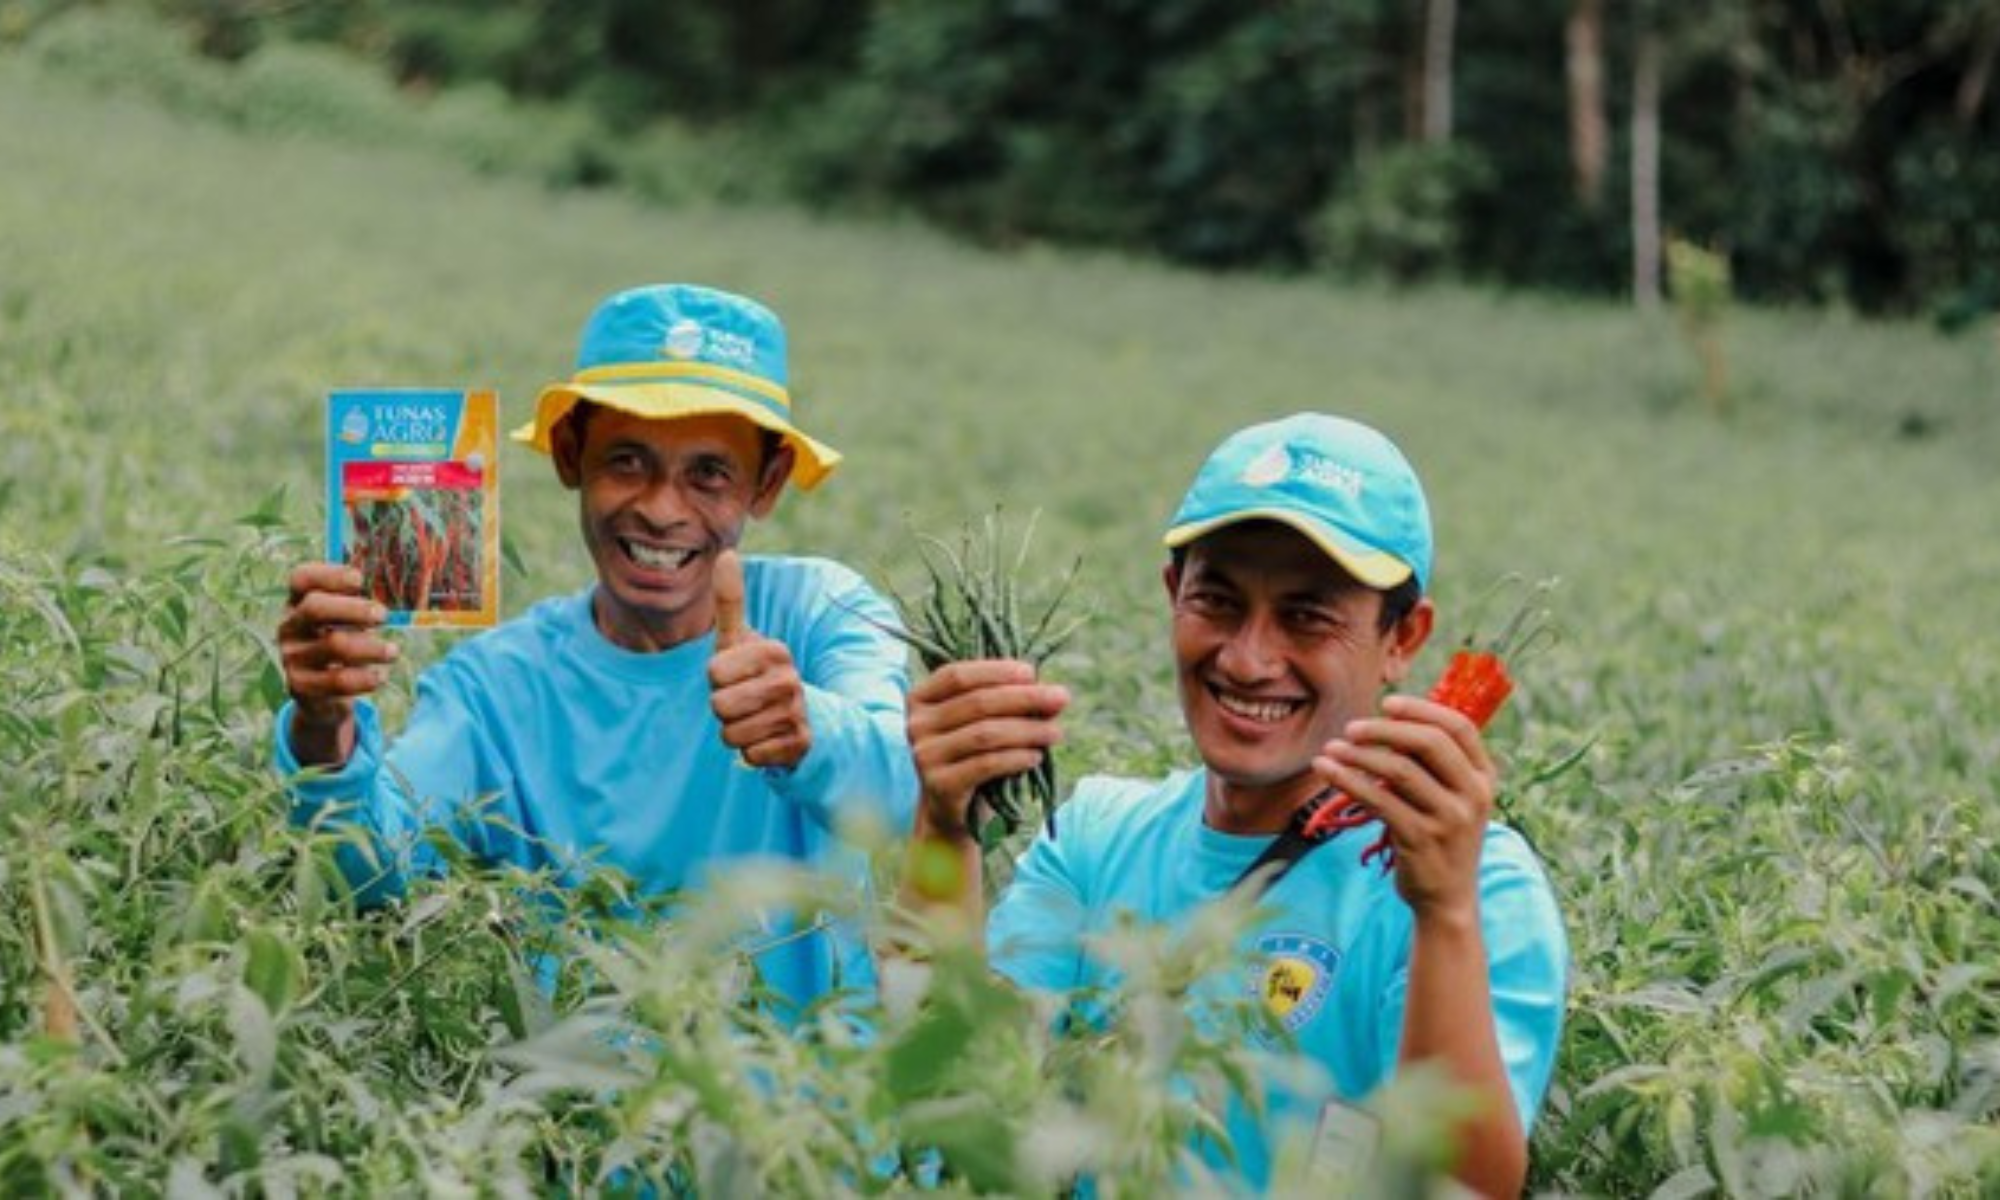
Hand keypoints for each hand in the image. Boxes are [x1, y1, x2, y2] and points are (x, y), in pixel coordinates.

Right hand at [278, 562, 397, 766]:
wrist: (322, 697)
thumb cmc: (342, 645)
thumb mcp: (346, 623)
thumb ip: (359, 605)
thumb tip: (393, 590)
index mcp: (298, 602)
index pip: (302, 578)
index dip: (329, 575)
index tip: (359, 579)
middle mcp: (290, 626)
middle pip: (315, 607)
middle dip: (353, 609)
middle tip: (383, 615)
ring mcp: (292, 656)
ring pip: (334, 645)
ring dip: (371, 647)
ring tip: (393, 651)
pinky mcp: (300, 685)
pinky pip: (337, 680)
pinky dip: (365, 678)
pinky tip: (380, 676)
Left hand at [706, 550, 811, 769]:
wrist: (801, 715)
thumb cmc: (758, 675)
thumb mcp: (742, 640)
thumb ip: (731, 601)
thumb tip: (727, 554)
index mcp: (773, 651)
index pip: (714, 673)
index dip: (717, 679)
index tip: (735, 676)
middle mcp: (789, 680)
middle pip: (719, 706)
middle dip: (723, 708)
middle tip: (743, 701)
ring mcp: (796, 713)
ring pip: (731, 734)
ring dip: (736, 731)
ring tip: (754, 719)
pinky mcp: (799, 744)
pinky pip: (750, 756)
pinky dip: (752, 752)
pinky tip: (767, 738)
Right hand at [906, 659, 1068, 840]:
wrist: (952, 810)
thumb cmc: (971, 755)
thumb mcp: (984, 723)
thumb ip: (1009, 703)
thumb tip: (1053, 696)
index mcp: (921, 698)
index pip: (958, 676)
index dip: (996, 671)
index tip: (1032, 673)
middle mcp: (916, 724)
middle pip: (977, 703)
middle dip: (1025, 698)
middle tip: (1061, 698)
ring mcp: (924, 755)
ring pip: (985, 734)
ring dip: (1027, 730)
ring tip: (1055, 733)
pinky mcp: (939, 784)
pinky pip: (986, 764)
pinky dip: (1016, 758)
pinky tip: (1035, 756)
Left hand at [1312, 693, 1496, 920]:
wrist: (1447, 899)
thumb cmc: (1440, 838)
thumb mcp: (1451, 799)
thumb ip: (1431, 765)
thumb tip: (1387, 721)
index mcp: (1484, 777)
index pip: (1459, 727)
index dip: (1422, 709)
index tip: (1388, 703)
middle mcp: (1473, 795)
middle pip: (1428, 743)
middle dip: (1385, 730)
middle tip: (1351, 728)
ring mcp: (1450, 818)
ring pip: (1399, 770)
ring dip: (1359, 755)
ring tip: (1331, 749)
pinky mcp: (1421, 839)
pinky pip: (1380, 800)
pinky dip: (1349, 781)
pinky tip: (1328, 771)